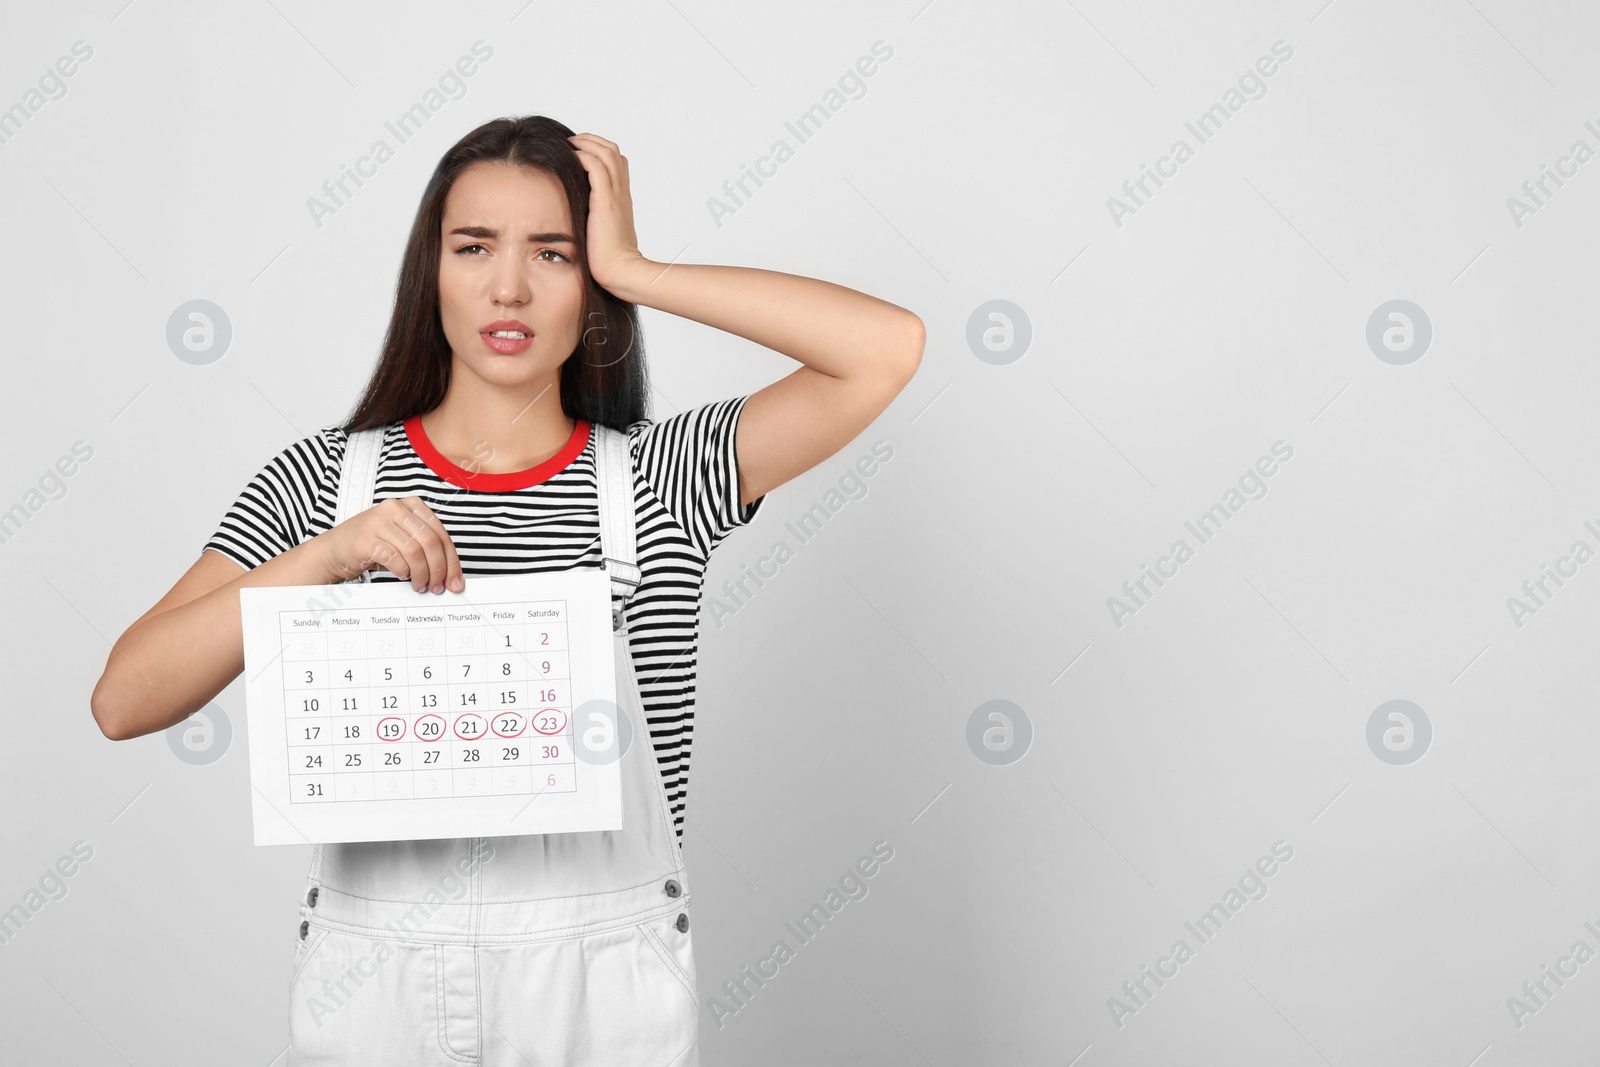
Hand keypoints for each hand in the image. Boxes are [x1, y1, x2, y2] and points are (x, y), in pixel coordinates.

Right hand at [315, 497, 463, 592]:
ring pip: (414, 551)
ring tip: (419, 584)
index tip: (455, 581)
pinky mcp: (365, 538)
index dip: (451, 561)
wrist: (335, 549)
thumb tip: (451, 576)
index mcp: (412, 505)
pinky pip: (394, 558)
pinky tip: (402, 575)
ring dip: (421, 573)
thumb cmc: (374, 545)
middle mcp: (396, 508)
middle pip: (430, 542)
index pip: (441, 534)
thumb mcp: (404, 540)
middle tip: (437, 586)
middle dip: (438, 569)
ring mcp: (379, 521)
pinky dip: (402, 570)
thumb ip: (426, 550)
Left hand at [568, 132, 649, 292]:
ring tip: (569, 144)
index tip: (578, 151)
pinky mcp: (606, 201)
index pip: (616, 162)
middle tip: (572, 142)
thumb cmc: (608, 259)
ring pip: (606, 153)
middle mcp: (621, 192)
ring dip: (586, 143)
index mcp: (621, 198)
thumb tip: (574, 215)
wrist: (620, 271)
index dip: (598, 151)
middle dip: (591, 141)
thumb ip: (592, 219)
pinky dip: (584, 156)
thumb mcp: (600, 233)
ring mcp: (616, 195)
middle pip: (612, 151)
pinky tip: (571, 158)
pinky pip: (596, 167)